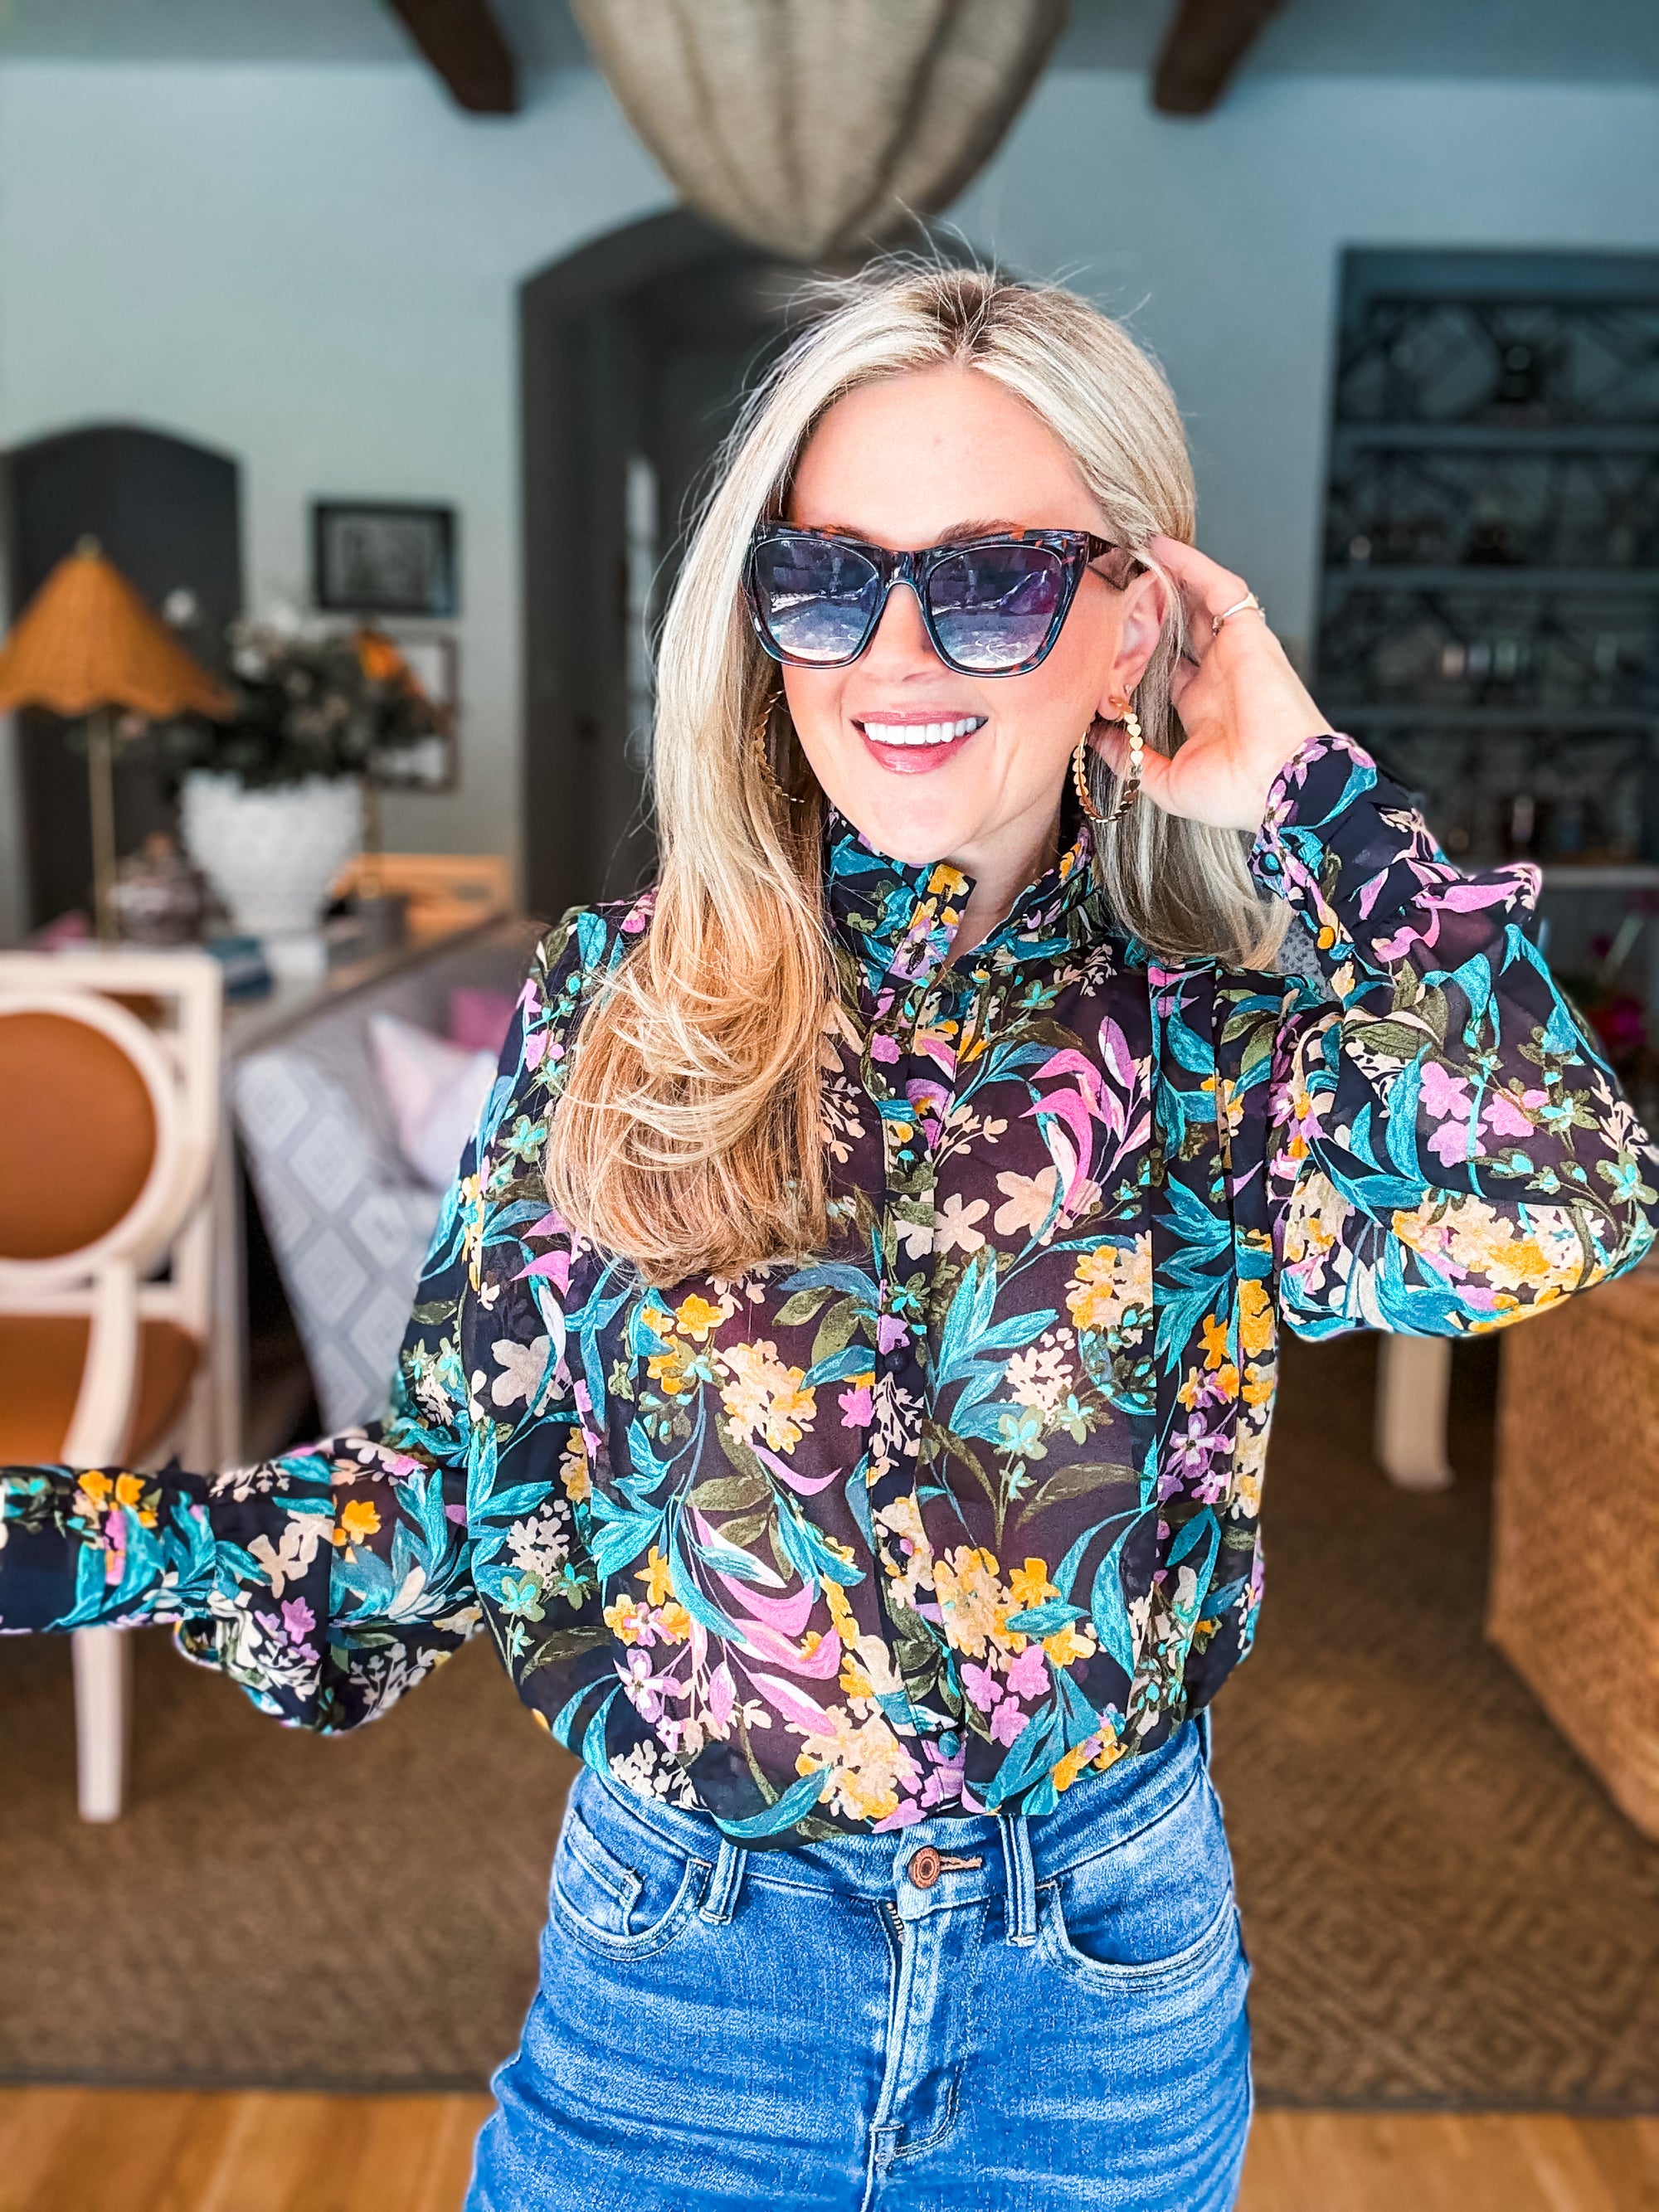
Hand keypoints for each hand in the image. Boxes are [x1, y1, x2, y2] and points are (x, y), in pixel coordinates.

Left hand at [1094, 535, 1330, 832]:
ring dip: (1169, 576)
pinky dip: (1193, 567)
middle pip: (1179, 629)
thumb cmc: (1233, 794)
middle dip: (1150, 607)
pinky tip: (1163, 548)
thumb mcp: (1164, 782)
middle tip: (1114, 584)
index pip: (1164, 669)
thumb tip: (1094, 739)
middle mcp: (1218, 677)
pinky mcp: (1249, 634)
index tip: (1100, 642)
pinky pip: (1220, 588)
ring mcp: (1234, 652)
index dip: (1135, 653)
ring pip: (1198, 602)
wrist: (1280, 786)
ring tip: (1134, 552)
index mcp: (1202, 710)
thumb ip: (1130, 758)